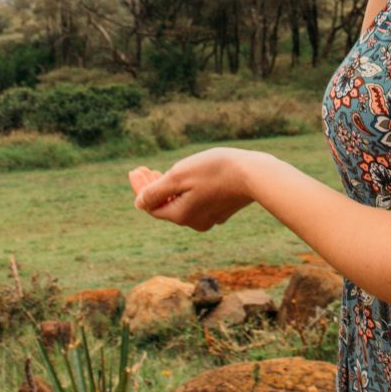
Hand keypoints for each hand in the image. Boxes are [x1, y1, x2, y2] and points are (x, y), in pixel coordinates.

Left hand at [127, 150, 258, 231]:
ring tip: (162, 171)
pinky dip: (188, 190)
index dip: (140, 188)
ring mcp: (211, 217)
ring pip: (182, 203)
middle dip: (153, 187)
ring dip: (170, 188)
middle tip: (143, 169)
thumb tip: (139, 203)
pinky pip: (198, 201)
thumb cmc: (215, 171)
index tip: (135, 170)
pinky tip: (188, 177)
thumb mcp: (179, 176)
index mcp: (181, 216)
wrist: (255, 174)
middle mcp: (195, 222)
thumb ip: (155, 192)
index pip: (151, 206)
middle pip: (166, 206)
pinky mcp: (224, 209)